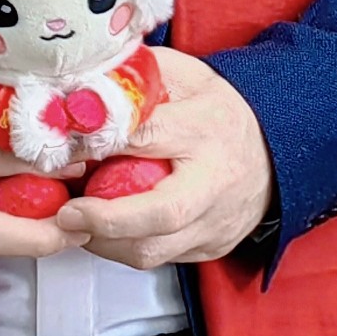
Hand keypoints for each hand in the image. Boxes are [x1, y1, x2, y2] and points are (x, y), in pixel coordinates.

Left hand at [53, 50, 273, 269]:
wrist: (276, 150)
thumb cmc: (218, 111)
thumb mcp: (185, 76)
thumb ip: (138, 74)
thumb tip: (84, 80)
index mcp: (203, 127)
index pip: (145, 137)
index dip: (96, 146)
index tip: (60, 151)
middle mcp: (213, 179)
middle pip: (159, 212)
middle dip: (105, 219)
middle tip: (65, 213)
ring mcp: (215, 220)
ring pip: (154, 248)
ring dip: (104, 241)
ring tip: (75, 222)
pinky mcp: (210, 247)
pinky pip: (160, 260)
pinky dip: (123, 249)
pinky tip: (103, 232)